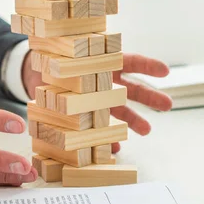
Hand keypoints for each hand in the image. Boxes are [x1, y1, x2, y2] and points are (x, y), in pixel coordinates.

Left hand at [22, 52, 172, 152]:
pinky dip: (107, 137)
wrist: (36, 73)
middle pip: (132, 88)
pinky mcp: (87, 113)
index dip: (147, 66)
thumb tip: (69, 71)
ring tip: (147, 131)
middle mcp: (104, 81)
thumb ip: (68, 65)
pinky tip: (114, 146)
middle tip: (168, 105)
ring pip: (120, 109)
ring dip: (134, 120)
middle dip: (150, 97)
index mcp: (101, 63)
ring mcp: (97, 98)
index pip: (128, 62)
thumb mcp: (60, 57)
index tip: (165, 71)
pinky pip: (101, 127)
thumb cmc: (52, 60)